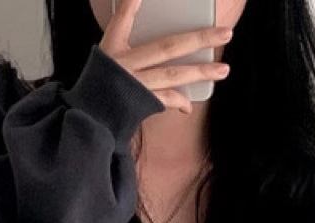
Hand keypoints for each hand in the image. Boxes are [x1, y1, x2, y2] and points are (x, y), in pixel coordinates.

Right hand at [101, 0, 232, 114]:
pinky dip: (179, 102)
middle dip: (198, 39)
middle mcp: (126, 67)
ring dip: (200, 72)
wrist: (88, 119)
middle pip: (167, 48)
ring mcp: (136, 87)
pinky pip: (165, 100)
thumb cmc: (99, 83)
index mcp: (115, 50)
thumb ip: (124, 27)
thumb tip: (138, 0)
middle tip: (226, 33)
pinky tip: (188, 105)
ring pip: (173, 76)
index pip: (123, 21)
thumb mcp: (106, 54)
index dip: (131, 6)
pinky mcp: (140, 105)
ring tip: (224, 70)